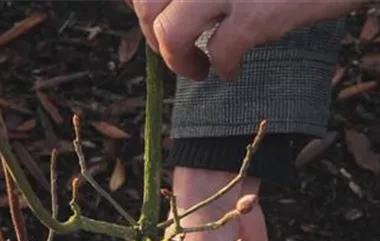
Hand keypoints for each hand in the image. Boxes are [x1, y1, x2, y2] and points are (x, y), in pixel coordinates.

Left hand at [129, 0, 365, 80]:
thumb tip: (156, 5)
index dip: (142, 6)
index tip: (156, 18)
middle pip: (147, 7)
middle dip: (154, 40)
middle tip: (178, 51)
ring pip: (169, 33)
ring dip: (178, 63)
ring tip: (197, 70)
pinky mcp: (257, 12)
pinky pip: (220, 54)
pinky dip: (224, 70)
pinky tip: (232, 73)